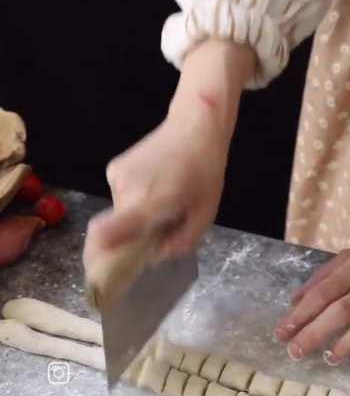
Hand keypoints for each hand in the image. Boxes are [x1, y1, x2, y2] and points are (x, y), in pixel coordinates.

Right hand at [83, 39, 254, 269]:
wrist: (195, 126)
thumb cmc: (205, 171)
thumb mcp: (204, 214)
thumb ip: (181, 241)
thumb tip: (155, 256)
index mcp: (149, 203)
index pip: (108, 233)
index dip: (99, 255)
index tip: (102, 269)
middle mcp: (126, 191)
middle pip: (117, 228)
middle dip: (132, 237)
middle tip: (157, 230)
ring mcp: (116, 177)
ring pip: (119, 212)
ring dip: (136, 215)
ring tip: (162, 200)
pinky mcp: (113, 168)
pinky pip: (120, 195)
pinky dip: (134, 199)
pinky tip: (155, 185)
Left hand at [274, 243, 349, 364]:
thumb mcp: (348, 259)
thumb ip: (321, 279)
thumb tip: (294, 301)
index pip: (320, 294)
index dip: (299, 315)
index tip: (281, 333)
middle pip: (339, 311)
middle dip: (314, 333)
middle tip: (294, 352)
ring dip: (348, 343)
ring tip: (329, 359)